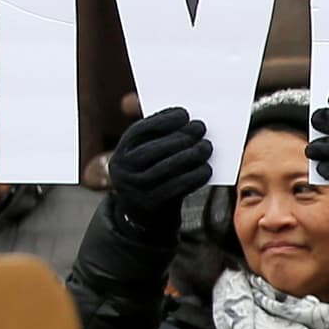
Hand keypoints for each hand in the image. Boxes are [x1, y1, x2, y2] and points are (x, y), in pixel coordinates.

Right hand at [102, 104, 213, 239]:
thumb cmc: (153, 173)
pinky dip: (193, 178)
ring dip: (188, 156)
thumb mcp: (149, 154)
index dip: (162, 120)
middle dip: (178, 137)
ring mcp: (134, 190)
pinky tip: (206, 169)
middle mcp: (122, 170)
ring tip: (206, 147)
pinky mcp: (150, 205)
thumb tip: (184, 119)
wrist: (146, 214)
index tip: (184, 114)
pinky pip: (174, 189)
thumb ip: (160, 137)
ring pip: (163, 170)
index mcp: (122, 151)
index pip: (138, 131)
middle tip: (200, 128)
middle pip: (151, 151)